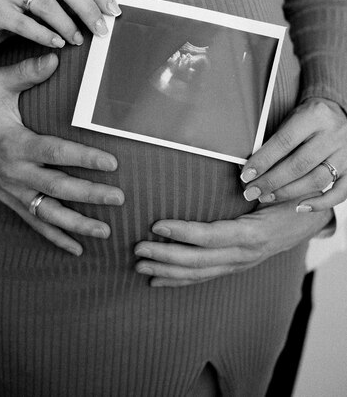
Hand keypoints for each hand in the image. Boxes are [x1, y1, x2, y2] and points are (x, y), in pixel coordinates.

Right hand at [0, 0, 120, 49]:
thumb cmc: (21, 5)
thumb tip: (106, 9)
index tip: (114, 12)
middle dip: (89, 10)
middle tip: (102, 30)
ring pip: (48, 5)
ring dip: (69, 26)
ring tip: (78, 40)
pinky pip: (27, 24)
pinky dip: (46, 36)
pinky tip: (58, 44)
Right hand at [0, 54, 123, 254]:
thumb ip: (26, 73)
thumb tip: (55, 57)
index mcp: (16, 144)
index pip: (56, 153)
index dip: (85, 159)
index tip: (112, 163)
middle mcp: (15, 172)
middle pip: (57, 187)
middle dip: (90, 194)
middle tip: (119, 198)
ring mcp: (11, 189)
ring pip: (47, 212)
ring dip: (76, 223)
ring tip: (105, 229)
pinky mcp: (9, 198)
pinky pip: (33, 221)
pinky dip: (54, 237)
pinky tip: (76, 247)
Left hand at [134, 201, 331, 286]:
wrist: (310, 218)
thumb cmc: (290, 197)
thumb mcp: (275, 188)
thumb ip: (253, 182)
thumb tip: (233, 170)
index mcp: (252, 233)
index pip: (211, 236)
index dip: (182, 233)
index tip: (156, 225)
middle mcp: (245, 254)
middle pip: (200, 261)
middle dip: (166, 256)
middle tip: (138, 248)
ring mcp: (240, 263)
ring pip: (199, 273)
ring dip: (168, 270)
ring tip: (141, 265)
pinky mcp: (236, 265)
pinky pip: (205, 276)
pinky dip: (180, 280)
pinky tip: (158, 280)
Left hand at [239, 97, 346, 211]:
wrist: (338, 114)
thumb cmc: (308, 118)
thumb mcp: (292, 117)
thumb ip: (277, 139)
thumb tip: (253, 167)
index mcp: (314, 116)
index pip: (284, 142)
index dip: (263, 161)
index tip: (246, 175)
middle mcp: (333, 135)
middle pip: (299, 165)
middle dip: (271, 182)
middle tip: (251, 192)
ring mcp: (346, 153)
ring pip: (316, 180)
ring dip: (288, 193)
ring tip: (266, 197)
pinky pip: (340, 193)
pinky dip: (320, 203)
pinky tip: (300, 207)